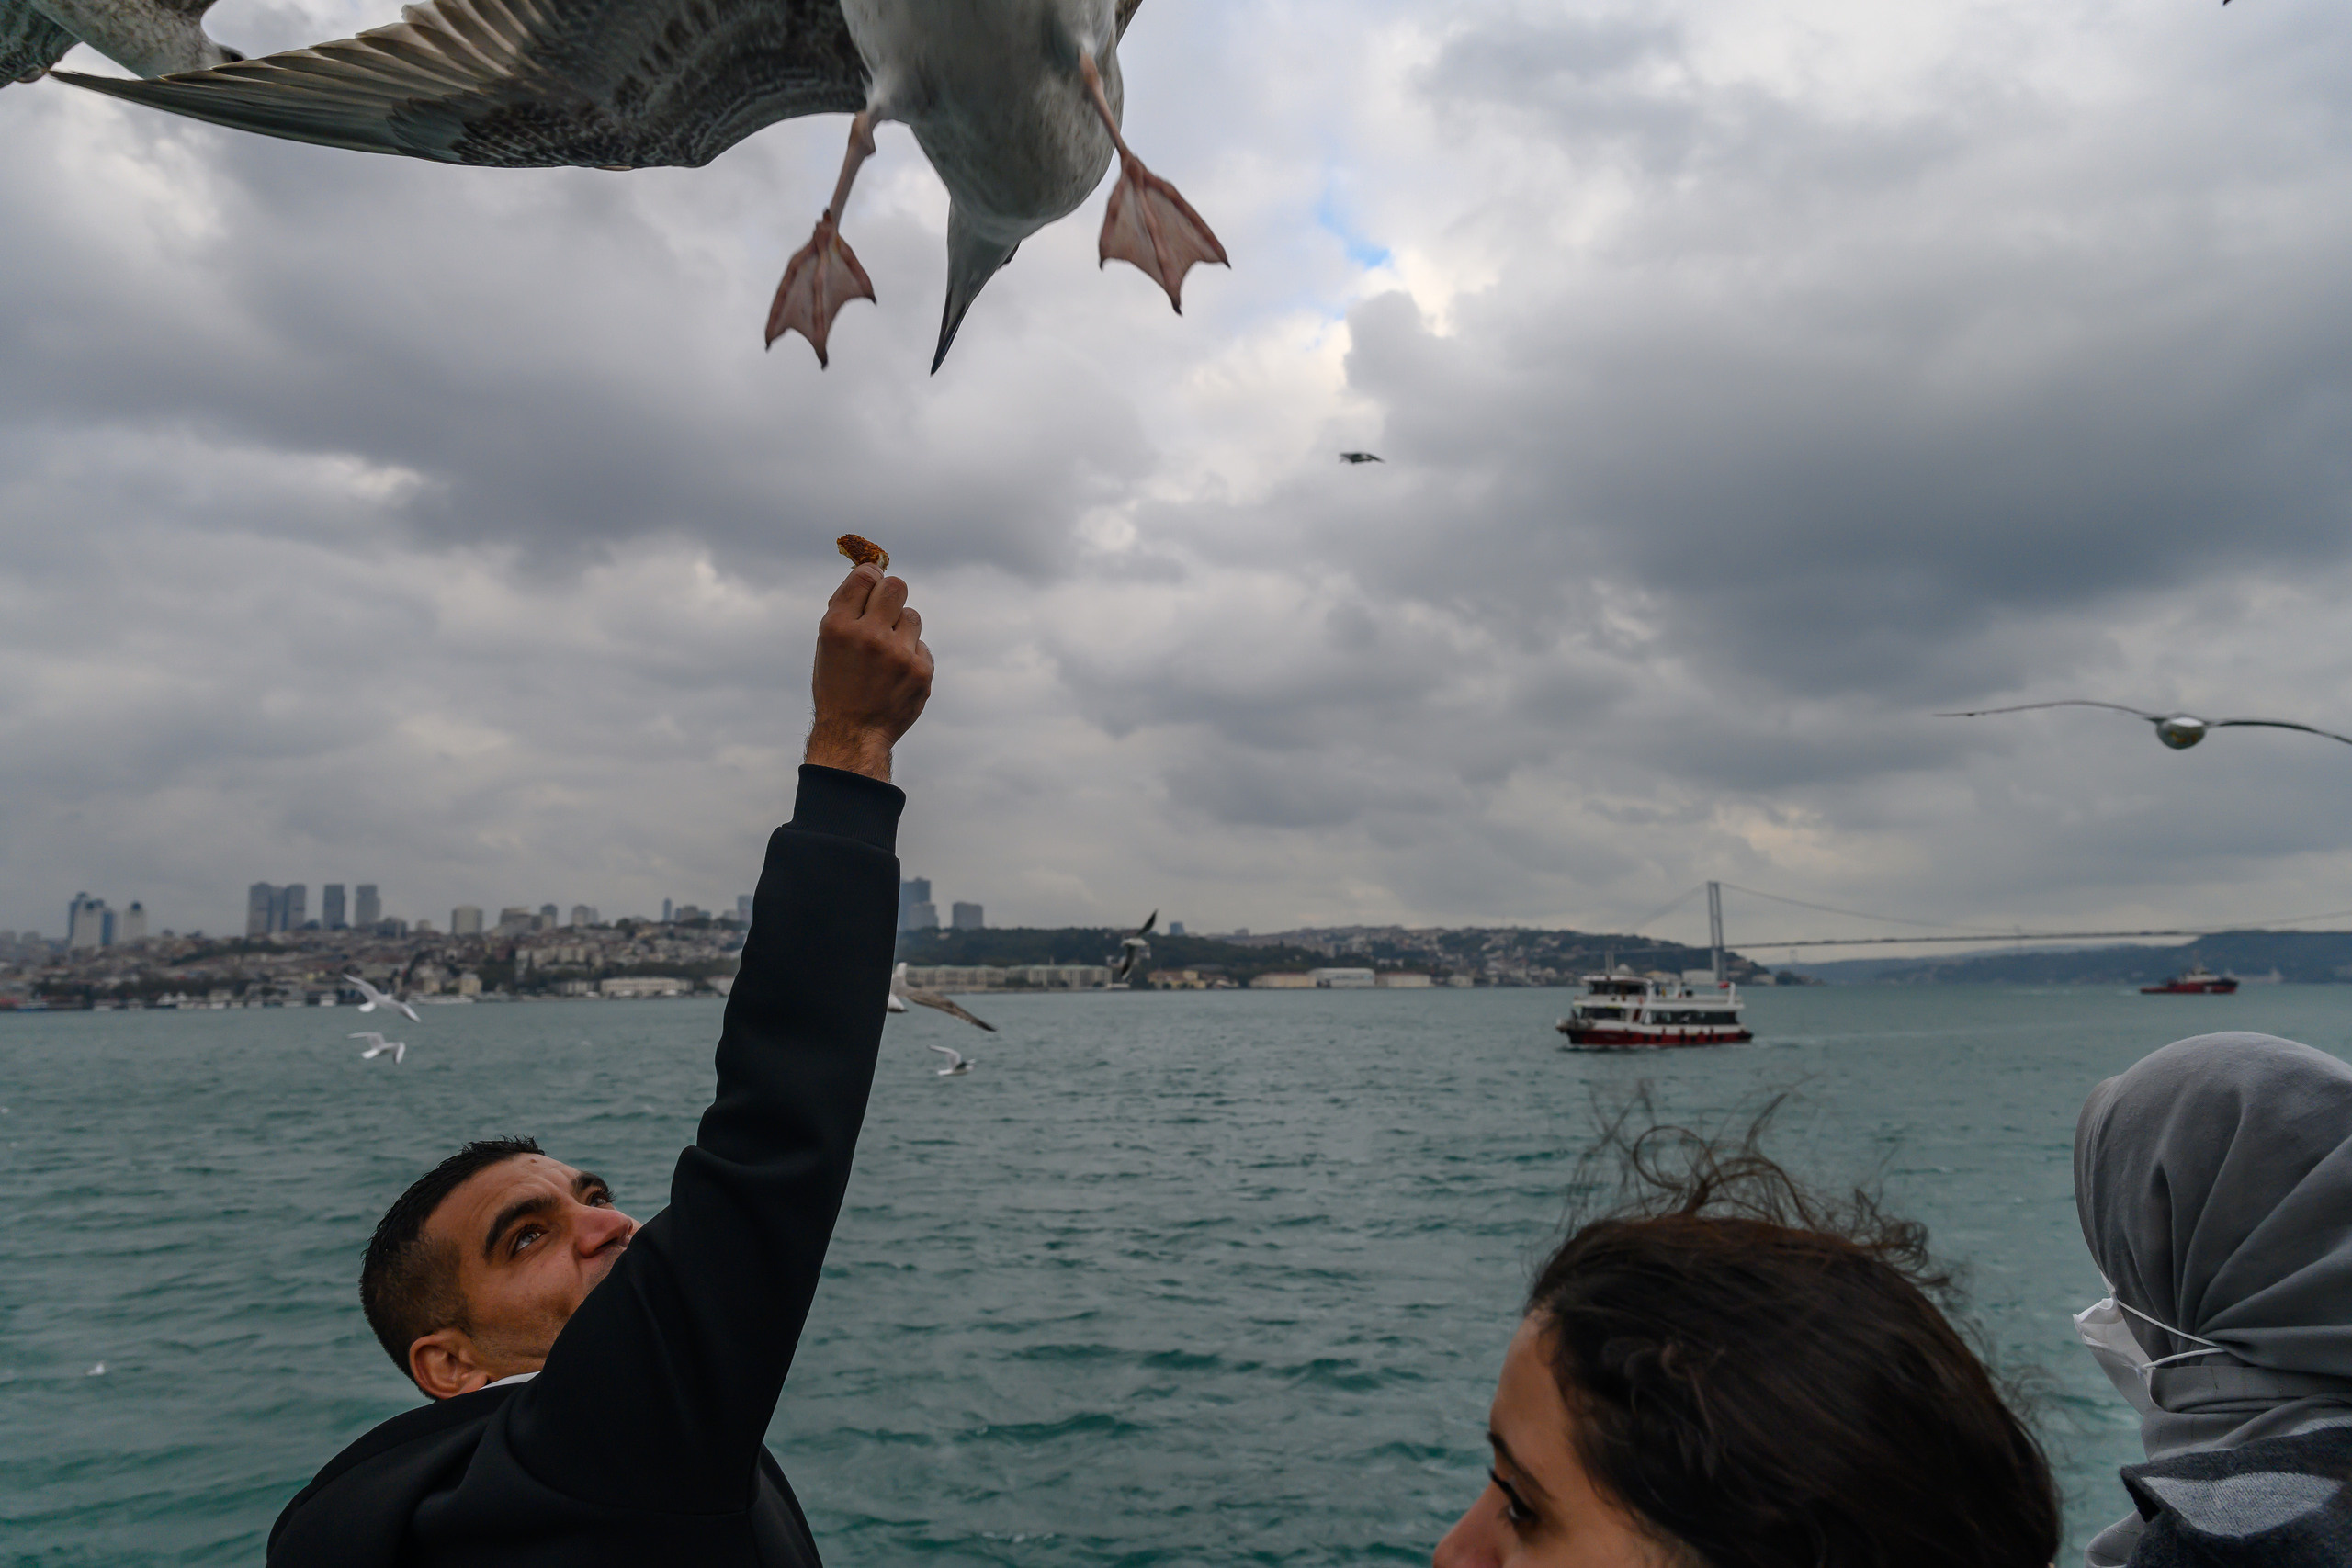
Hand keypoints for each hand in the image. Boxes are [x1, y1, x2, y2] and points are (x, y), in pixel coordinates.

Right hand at [806, 564, 931, 780]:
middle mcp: (868, 636)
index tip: (874, 580)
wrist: (854, 733)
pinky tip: (896, 675)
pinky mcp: (920, 670)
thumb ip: (847, 611)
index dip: (871, 575)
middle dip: (891, 593)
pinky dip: (910, 656)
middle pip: (896, 586)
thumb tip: (871, 574)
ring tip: (888, 652)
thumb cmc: (837, 685)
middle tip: (887, 607)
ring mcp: (897, 654)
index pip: (864, 576)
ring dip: (901, 629)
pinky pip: (921, 645)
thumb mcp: (827, 646)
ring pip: (911, 616)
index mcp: (837, 627)